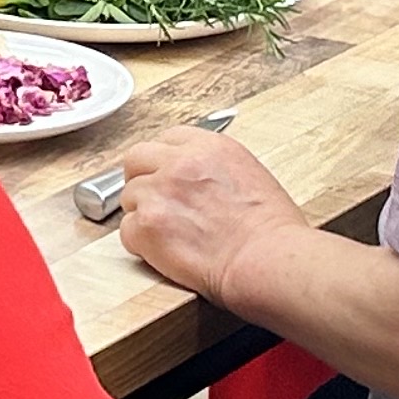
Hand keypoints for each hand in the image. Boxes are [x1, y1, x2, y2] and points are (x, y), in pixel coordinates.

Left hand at [118, 128, 316, 306]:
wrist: (267, 259)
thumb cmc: (271, 230)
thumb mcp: (250, 176)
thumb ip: (214, 169)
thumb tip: (198, 181)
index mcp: (209, 147)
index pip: (169, 138)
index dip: (165, 161)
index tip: (167, 176)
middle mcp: (180, 163)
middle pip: (137, 159)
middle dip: (142, 180)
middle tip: (157, 204)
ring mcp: (160, 192)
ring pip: (129, 197)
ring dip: (143, 215)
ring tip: (169, 236)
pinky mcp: (147, 225)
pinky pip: (127, 231)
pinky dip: (141, 244)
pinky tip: (166, 253)